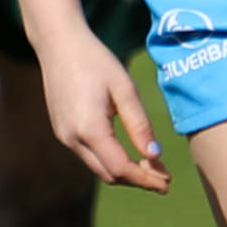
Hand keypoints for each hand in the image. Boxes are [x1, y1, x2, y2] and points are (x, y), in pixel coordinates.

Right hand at [37, 32, 167, 192]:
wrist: (58, 44)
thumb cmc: (95, 61)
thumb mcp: (124, 90)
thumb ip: (139, 125)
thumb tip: (155, 156)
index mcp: (89, 128)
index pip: (121, 168)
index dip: (146, 179)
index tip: (168, 183)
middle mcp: (71, 138)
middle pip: (108, 174)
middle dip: (137, 180)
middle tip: (165, 179)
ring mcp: (63, 135)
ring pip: (97, 167)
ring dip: (124, 172)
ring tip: (151, 168)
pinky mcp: (61, 130)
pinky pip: (88, 155)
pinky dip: (110, 161)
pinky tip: (128, 154)